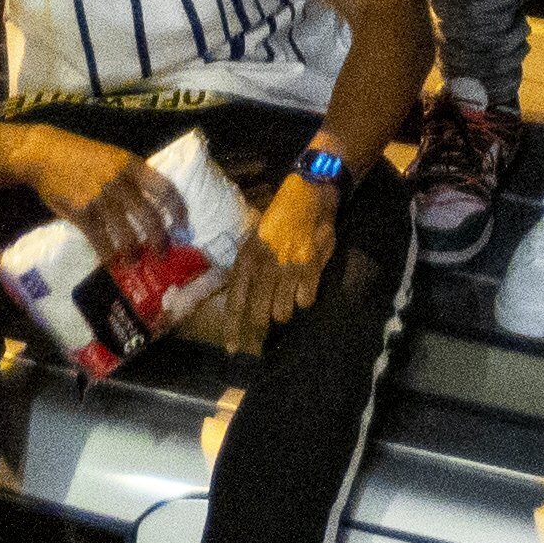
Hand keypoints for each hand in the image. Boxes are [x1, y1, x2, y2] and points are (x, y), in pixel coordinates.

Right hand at [20, 131, 175, 265]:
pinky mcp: (82, 212)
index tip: (185, 225)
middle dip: (161, 239)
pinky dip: (109, 256)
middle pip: (151, 217)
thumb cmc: (80, 155)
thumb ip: (131, 176)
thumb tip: (152, 203)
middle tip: (163, 253)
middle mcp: (119, 181)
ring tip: (135, 261)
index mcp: (131, 165)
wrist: (44, 153)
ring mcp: (100, 198)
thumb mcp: (112, 156)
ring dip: (135, 253)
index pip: (165, 188)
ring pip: (128, 234)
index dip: (179, 209)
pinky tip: (112, 262)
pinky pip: (101, 241)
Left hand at [203, 173, 338, 352]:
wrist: (311, 193)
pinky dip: (305, 299)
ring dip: (285, 310)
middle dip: (261, 328)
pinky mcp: (311, 267)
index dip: (233, 328)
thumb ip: (249, 268)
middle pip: (259, 314)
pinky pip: (306, 300)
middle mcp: (264, 266)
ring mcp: (288, 268)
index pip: (235, 302)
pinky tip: (305, 287)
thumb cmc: (279, 218)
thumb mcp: (255, 239)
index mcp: (247, 258)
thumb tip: (243, 300)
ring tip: (287, 299)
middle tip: (264, 335)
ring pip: (283, 312)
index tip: (232, 349)